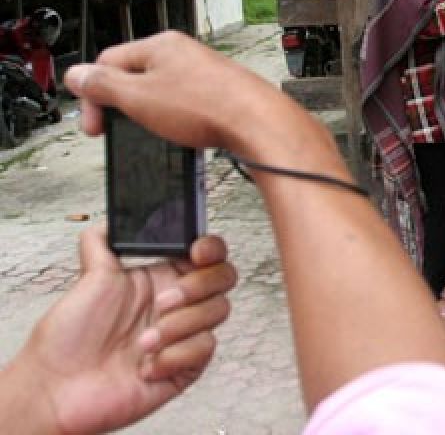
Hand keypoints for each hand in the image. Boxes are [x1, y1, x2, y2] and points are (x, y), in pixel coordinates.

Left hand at [10, 227, 235, 434]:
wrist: (56, 390)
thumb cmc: (66, 340)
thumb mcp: (88, 279)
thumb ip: (103, 244)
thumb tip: (111, 219)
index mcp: (160, 278)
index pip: (207, 253)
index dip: (211, 248)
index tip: (196, 252)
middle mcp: (177, 304)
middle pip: (224, 279)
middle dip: (199, 286)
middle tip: (163, 301)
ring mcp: (184, 335)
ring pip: (218, 312)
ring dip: (180, 325)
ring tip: (144, 342)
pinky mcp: (186, 367)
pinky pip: (204, 350)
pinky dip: (175, 356)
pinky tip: (146, 364)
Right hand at [64, 31, 291, 157]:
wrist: (258, 123)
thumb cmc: (206, 106)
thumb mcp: (138, 97)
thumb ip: (103, 86)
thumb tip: (77, 75)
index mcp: (160, 46)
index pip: (109, 61)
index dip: (94, 94)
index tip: (93, 124)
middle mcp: (184, 53)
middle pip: (135, 75)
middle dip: (121, 103)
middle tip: (116, 129)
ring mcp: (204, 72)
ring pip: (161, 90)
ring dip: (149, 112)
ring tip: (153, 131)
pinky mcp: (221, 92)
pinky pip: (185, 103)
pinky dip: (175, 118)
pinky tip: (181, 132)